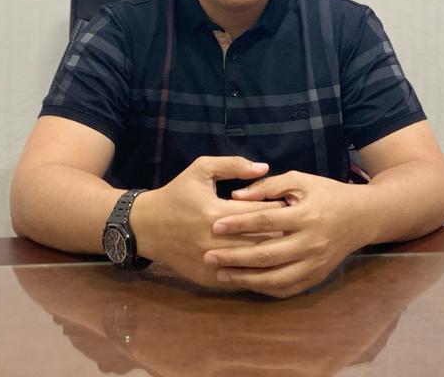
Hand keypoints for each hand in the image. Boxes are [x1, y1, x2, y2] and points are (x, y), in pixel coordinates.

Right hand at [130, 156, 284, 289]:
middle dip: (282, 235)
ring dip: (273, 256)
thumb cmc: (177, 194)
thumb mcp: (201, 170)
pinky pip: (240, 279)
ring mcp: (211, 263)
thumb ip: (233, 165)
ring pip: (253, 264)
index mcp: (215, 212)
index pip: (260, 214)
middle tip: (297, 227)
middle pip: (261, 242)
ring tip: (290, 245)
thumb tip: (264, 167)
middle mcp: (214, 241)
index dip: (280, 210)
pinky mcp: (208, 278)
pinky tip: (270, 264)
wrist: (146, 227)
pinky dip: (256, 272)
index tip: (293, 206)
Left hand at [203, 171, 368, 297]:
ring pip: (275, 278)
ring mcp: (315, 263)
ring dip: (245, 278)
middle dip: (234, 257)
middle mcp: (311, 242)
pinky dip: (264, 288)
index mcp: (306, 215)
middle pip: (266, 254)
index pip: (266, 220)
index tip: (214, 225)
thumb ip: (267, 187)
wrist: (362, 217)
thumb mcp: (300, 180)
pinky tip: (246, 283)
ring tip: (221, 273)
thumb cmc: (327, 194)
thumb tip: (235, 196)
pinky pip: (287, 289)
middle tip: (209, 256)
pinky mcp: (317, 276)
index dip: (238, 223)